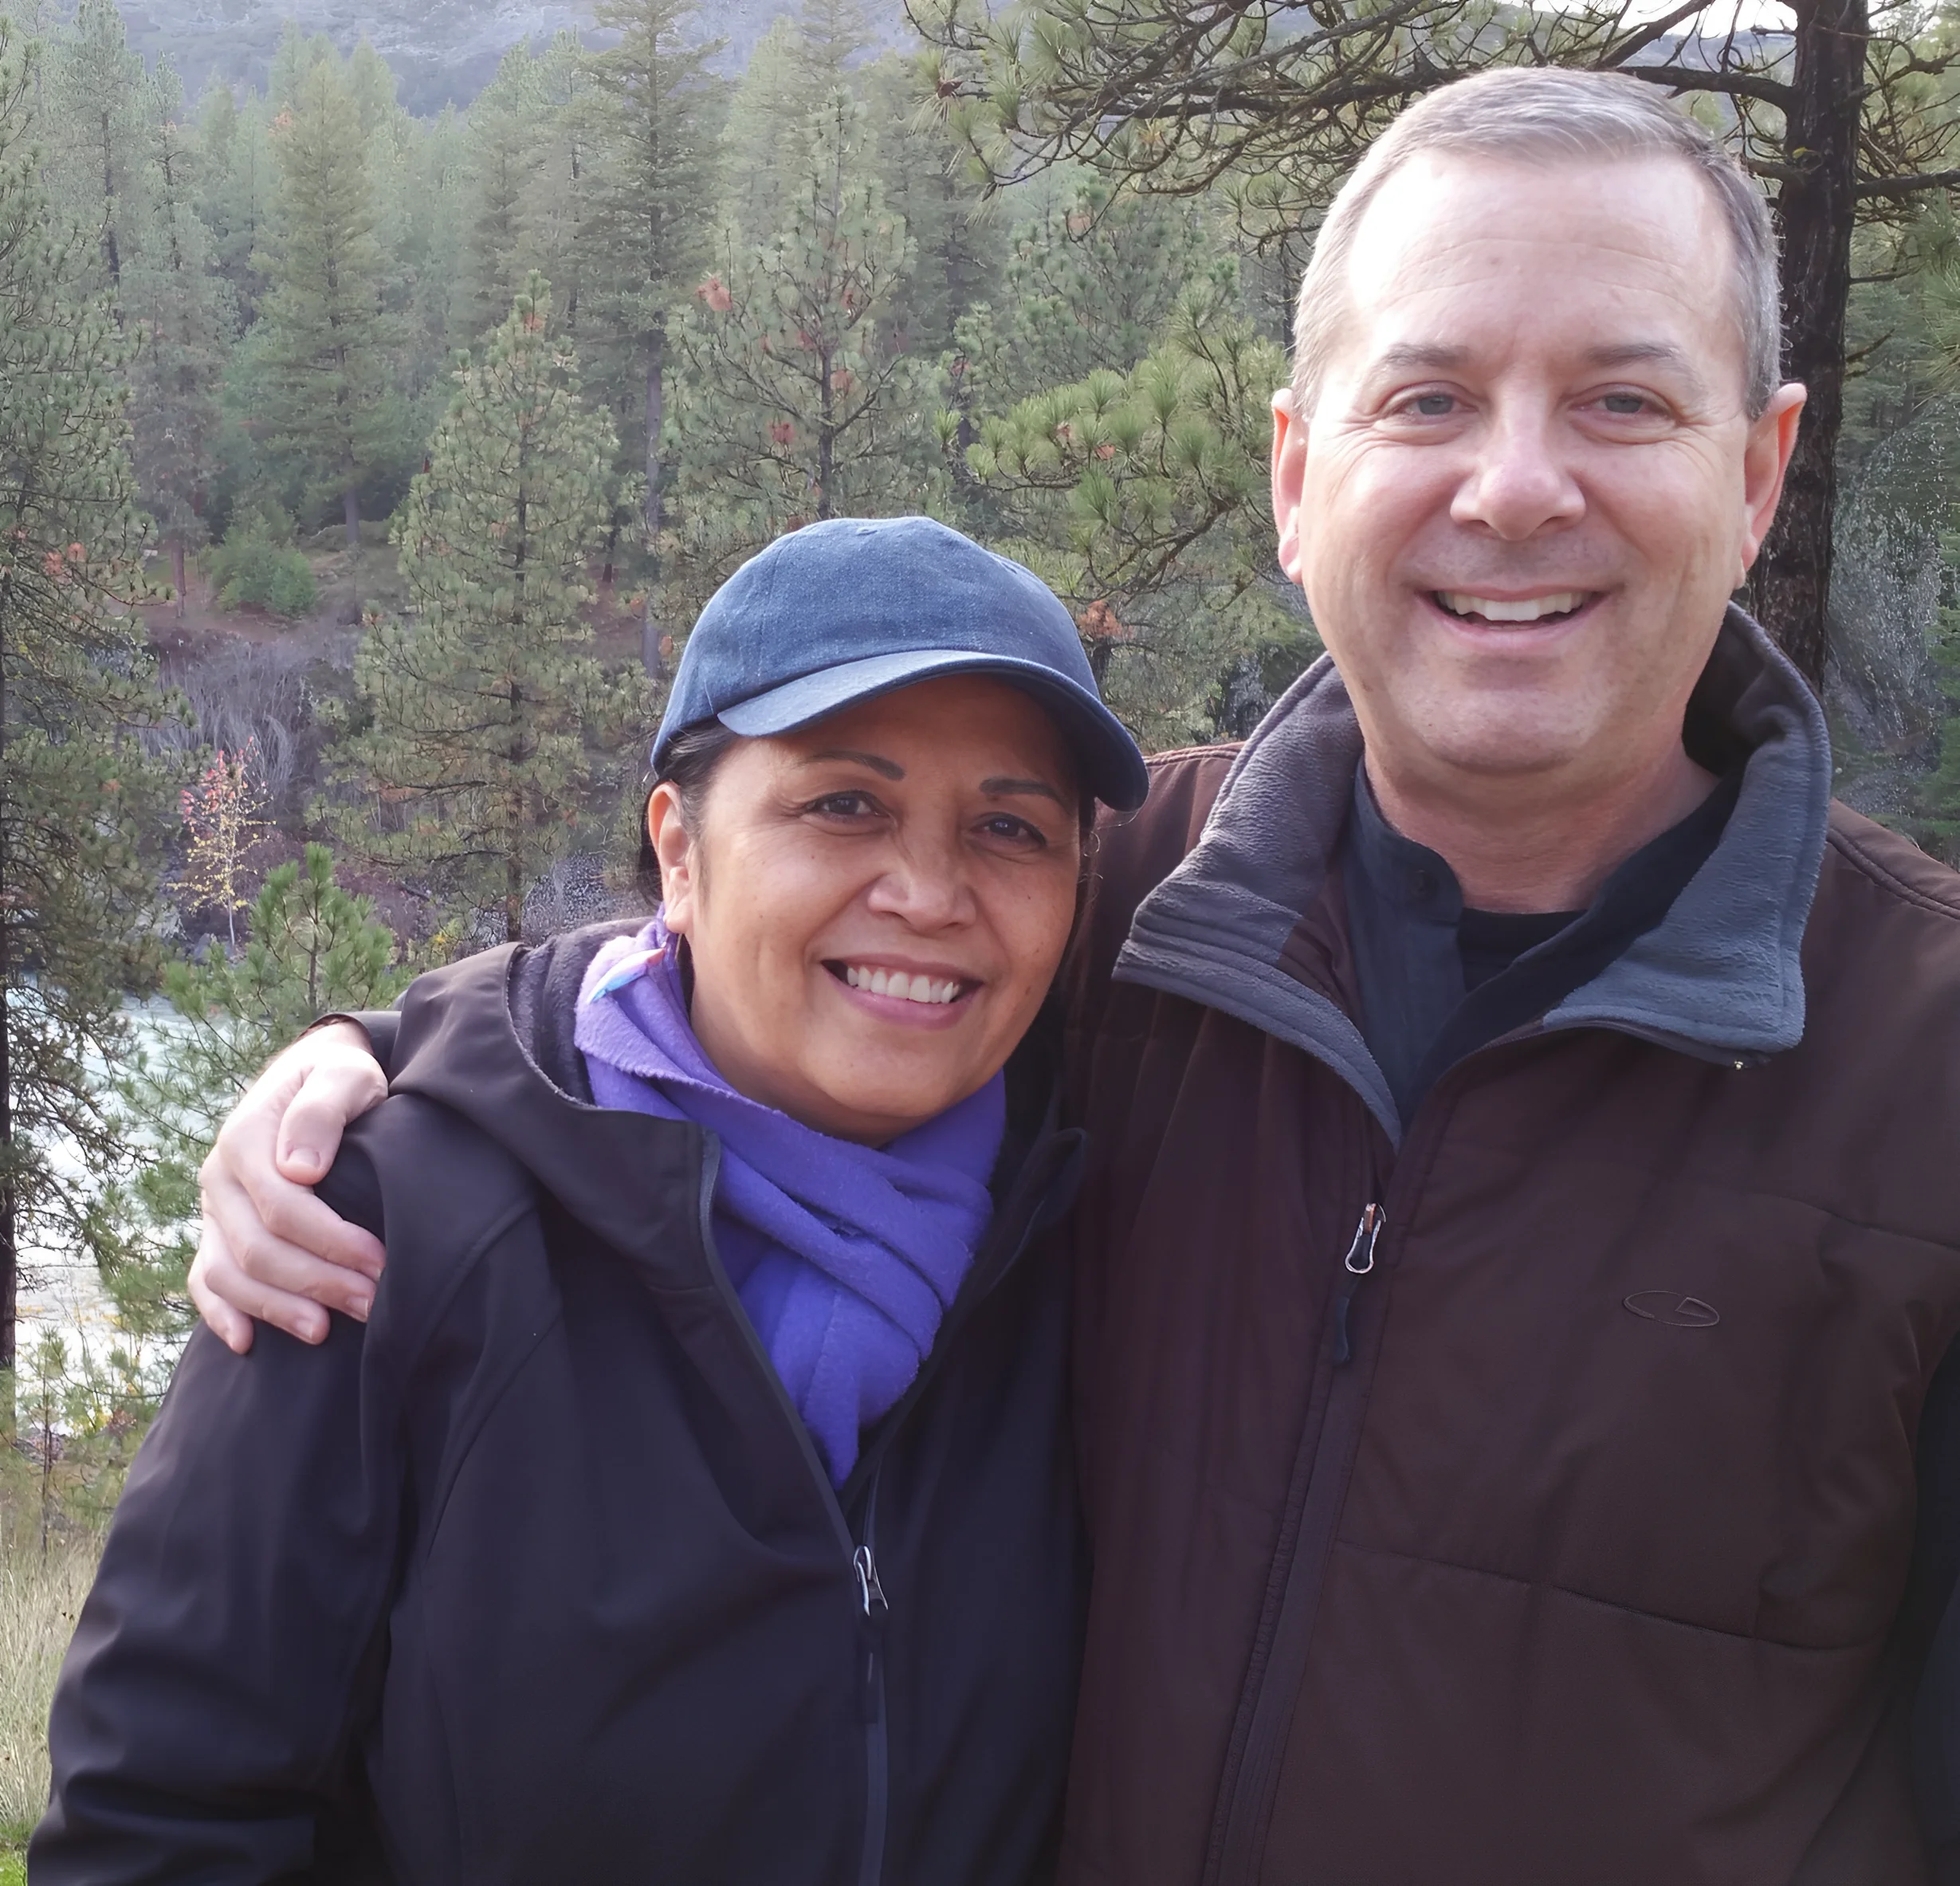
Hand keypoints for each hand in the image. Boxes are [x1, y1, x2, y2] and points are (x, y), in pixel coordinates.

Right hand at [190, 1021, 389, 1353]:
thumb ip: (323, 1110)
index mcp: (246, 1139)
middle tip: (372, 1302)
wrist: (314, 1076)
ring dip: (277, 1308)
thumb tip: (301, 1169)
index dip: (330, 1239)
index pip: (282, 1205)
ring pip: (229, 1273)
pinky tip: (247, 1342)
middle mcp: (220, 1178)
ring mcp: (214, 1208)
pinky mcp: (217, 1230)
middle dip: (316, 1282)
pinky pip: (205, 1279)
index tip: (379, 1260)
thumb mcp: (343, 1075)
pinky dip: (221, 1313)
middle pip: (258, 1248)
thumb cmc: (339, 1078)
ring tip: (325, 1331)